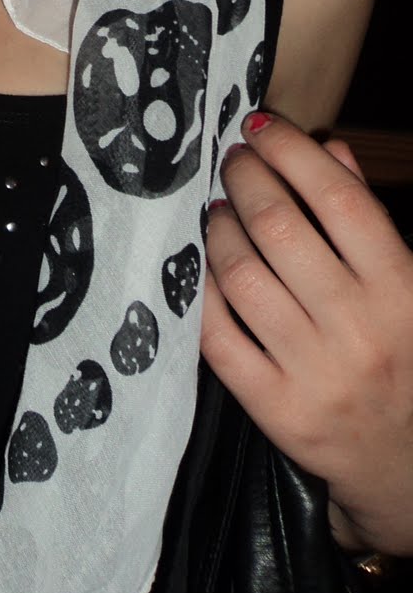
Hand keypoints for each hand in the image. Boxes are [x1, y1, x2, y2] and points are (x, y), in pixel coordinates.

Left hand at [201, 111, 412, 555]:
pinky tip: (199, 267)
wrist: (409, 466)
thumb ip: (367, 217)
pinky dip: (202, 292)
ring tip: (216, 211)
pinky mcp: (277, 409)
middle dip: (245, 180)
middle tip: (229, 162)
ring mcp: (316, 371)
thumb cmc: (403, 354)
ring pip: (243, 276)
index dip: (292, 153)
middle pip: (281, 228)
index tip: (260, 126)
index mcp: (403, 289)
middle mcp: (362, 327)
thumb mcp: (406, 286)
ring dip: (218, 229)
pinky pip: (219, 336)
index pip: (340, 200)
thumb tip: (327, 148)